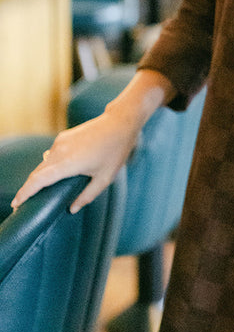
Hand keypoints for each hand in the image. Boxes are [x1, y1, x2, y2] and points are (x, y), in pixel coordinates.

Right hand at [12, 109, 140, 214]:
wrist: (119, 123)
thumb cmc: (115, 151)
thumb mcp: (105, 179)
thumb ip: (87, 196)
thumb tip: (72, 208)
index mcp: (68, 163)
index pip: (38, 180)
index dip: (25, 193)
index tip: (16, 204)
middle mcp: (59, 151)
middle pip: (37, 173)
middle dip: (28, 188)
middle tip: (22, 204)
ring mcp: (60, 142)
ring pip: (43, 164)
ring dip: (38, 177)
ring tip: (37, 192)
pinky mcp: (63, 137)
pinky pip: (50, 155)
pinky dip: (47, 166)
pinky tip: (53, 174)